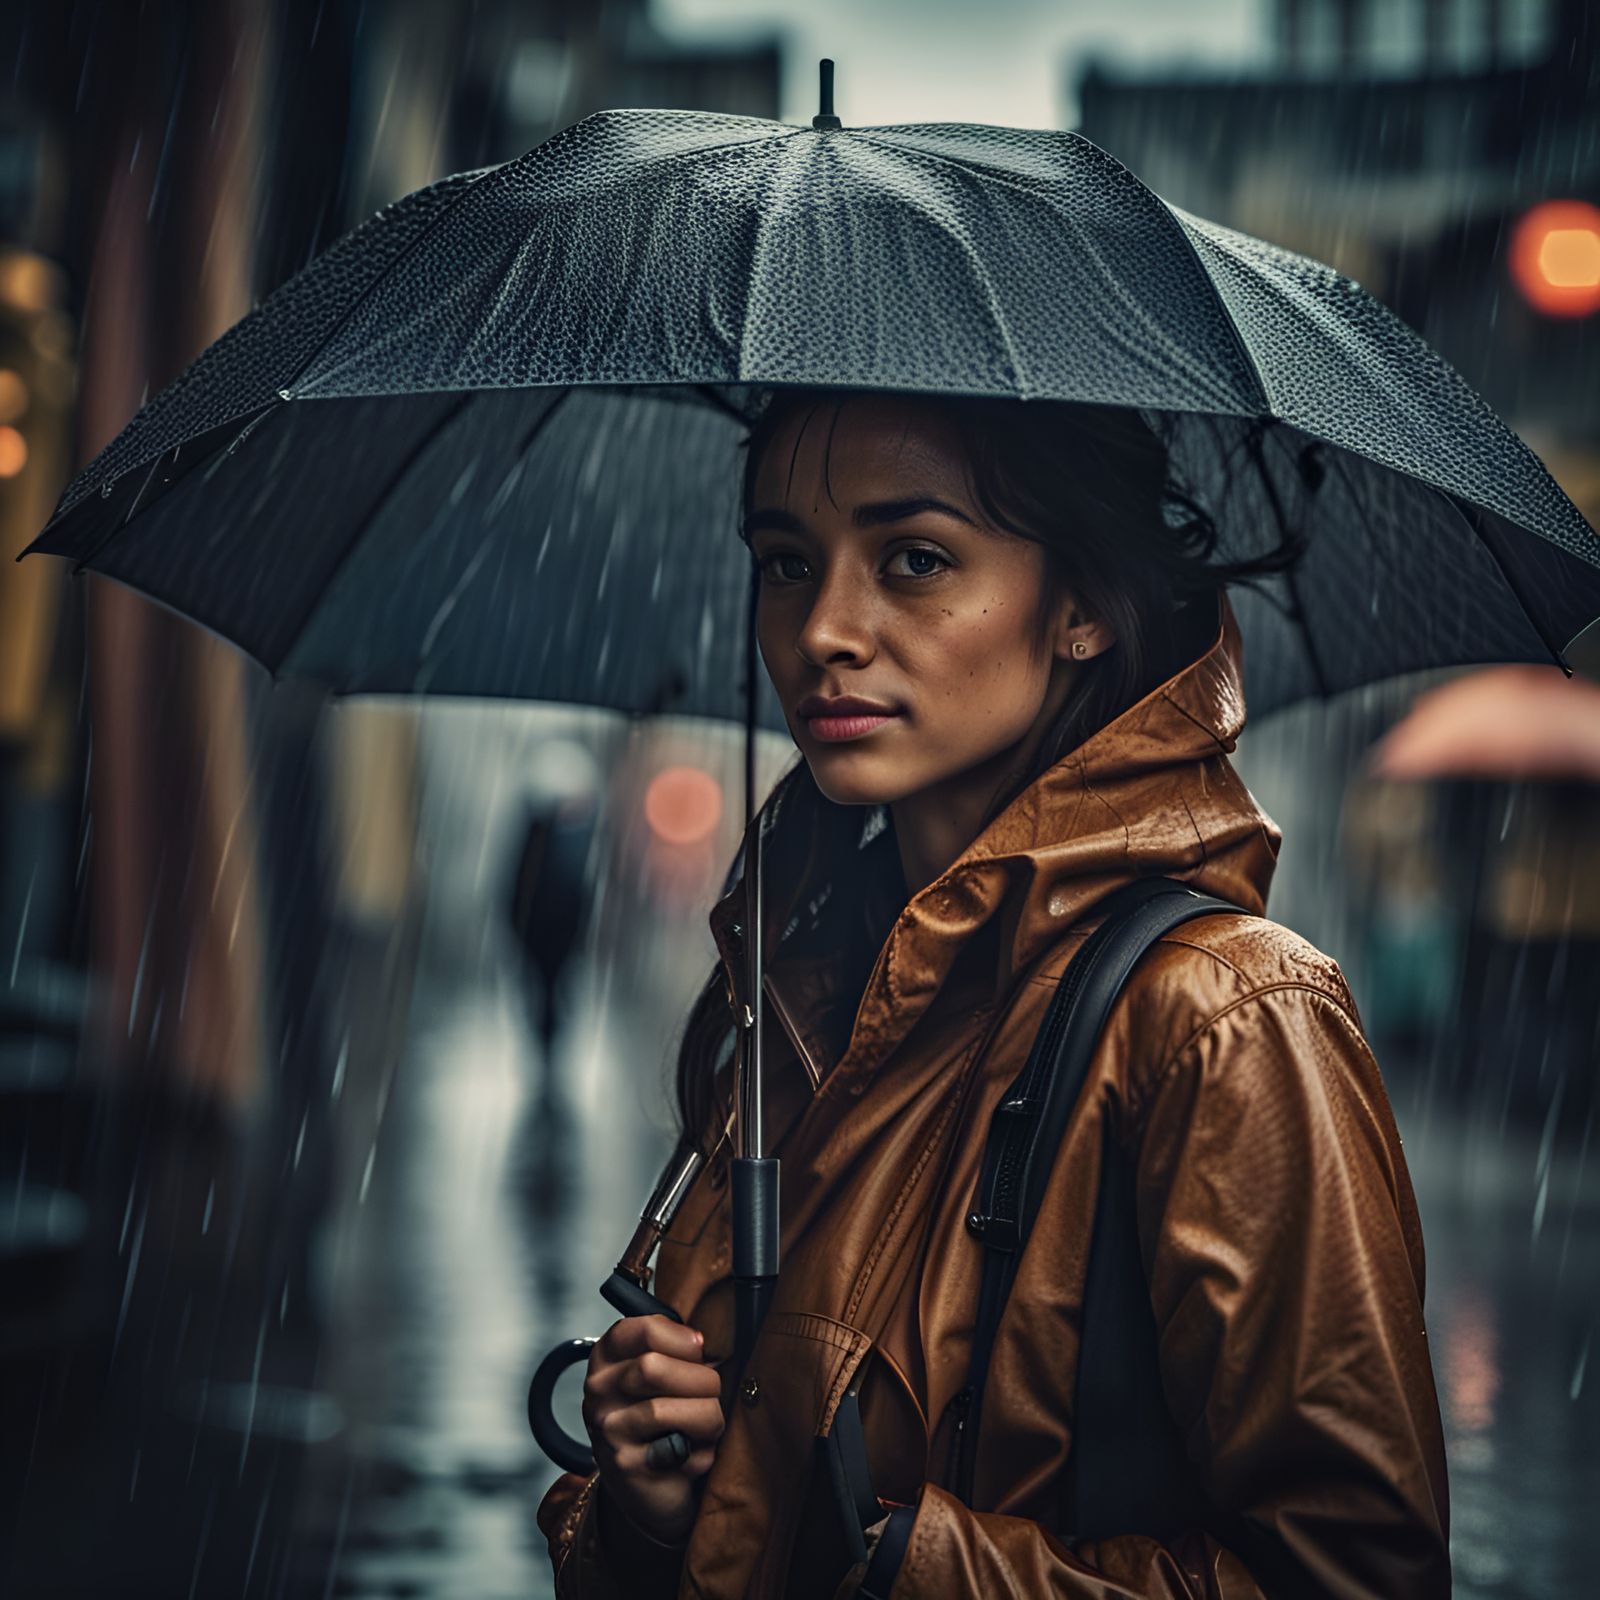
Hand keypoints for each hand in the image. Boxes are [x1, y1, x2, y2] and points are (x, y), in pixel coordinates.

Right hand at [582, 1313, 723, 1544]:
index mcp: (607, 1357)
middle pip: (653, 1367)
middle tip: (710, 1396)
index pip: (643, 1329)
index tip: (698, 1350)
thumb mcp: (664, 1375)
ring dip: (707, 1418)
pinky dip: (701, 1452)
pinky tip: (692, 1454)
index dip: (682, 1338)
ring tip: (706, 1428)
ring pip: (664, 1409)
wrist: (649, 1486)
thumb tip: (701, 1344)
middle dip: (701, 1381)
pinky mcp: (624, 1465)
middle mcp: (598, 1390)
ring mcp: (606, 1429)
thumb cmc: (665, 1420)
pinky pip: (678, 1448)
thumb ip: (677, 1352)